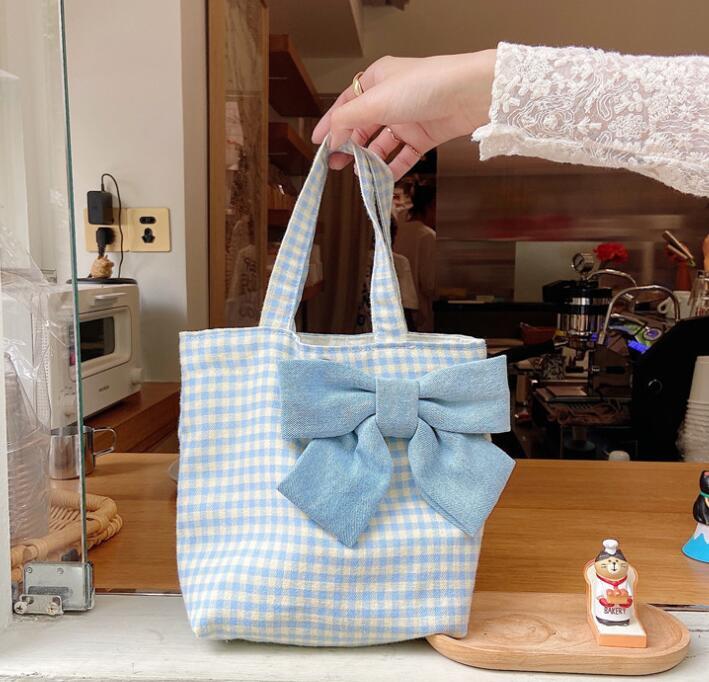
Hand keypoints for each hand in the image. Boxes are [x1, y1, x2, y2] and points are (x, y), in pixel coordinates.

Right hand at [312, 50, 496, 179]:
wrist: (469, 94)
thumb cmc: (424, 86)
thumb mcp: (376, 100)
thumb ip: (348, 120)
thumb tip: (331, 137)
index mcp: (377, 80)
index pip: (347, 104)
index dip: (331, 124)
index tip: (318, 144)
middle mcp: (391, 98)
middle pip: (363, 126)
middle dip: (348, 146)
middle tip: (335, 165)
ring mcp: (408, 118)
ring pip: (382, 143)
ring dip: (369, 159)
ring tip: (358, 174)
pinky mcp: (425, 136)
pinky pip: (403, 156)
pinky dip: (392, 168)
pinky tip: (381, 179)